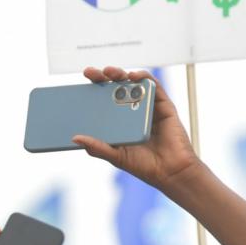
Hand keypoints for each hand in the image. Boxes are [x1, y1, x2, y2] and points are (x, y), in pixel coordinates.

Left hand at [73, 67, 200, 191]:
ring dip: (120, 74)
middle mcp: (132, 112)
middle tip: (90, 73)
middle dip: (103, 77)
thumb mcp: (115, 156)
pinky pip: (153, 86)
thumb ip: (97, 147)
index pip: (103, 102)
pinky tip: (133, 77)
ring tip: (110, 72)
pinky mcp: (163, 105)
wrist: (170, 171)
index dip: (92, 91)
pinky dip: (143, 78)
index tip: (81, 84)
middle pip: (115, 89)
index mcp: (119, 122)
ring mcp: (147, 107)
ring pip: (132, 84)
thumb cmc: (143, 166)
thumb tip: (75, 138)